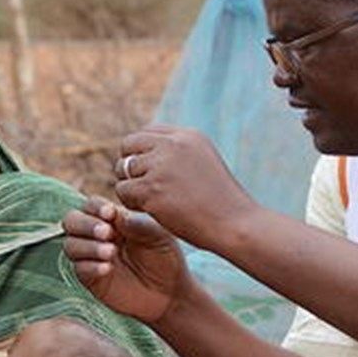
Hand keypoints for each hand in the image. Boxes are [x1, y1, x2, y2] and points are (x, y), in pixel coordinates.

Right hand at [63, 197, 194, 324]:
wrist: (170, 293)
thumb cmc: (166, 258)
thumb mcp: (157, 236)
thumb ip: (135, 223)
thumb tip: (113, 213)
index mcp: (112, 220)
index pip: (91, 205)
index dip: (96, 207)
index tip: (110, 213)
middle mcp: (96, 236)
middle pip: (71, 221)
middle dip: (86, 224)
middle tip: (106, 232)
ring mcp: (91, 257)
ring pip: (71, 245)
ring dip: (88, 246)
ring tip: (110, 252)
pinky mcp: (91, 279)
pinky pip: (80, 269)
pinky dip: (91, 266)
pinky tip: (108, 268)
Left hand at [113, 124, 253, 248]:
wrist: (235, 224)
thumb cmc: (220, 202)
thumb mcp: (203, 163)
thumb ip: (177, 154)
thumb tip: (142, 155)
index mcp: (188, 136)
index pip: (147, 132)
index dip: (141, 152)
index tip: (147, 172)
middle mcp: (173, 145)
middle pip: (129, 144)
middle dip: (129, 165)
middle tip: (141, 186)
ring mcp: (161, 166)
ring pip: (123, 169)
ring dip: (130, 186)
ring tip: (149, 201)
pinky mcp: (151, 190)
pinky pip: (123, 191)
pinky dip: (131, 203)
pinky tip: (149, 211)